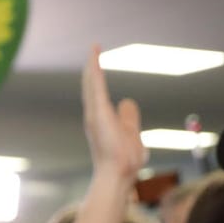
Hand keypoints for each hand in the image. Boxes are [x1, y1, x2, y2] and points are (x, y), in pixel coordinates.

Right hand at [82, 46, 145, 181]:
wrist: (118, 174)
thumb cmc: (124, 159)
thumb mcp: (131, 131)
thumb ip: (129, 117)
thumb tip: (127, 101)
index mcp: (101, 120)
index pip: (99, 95)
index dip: (98, 79)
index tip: (98, 65)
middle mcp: (94, 116)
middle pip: (91, 87)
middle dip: (92, 69)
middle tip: (93, 51)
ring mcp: (94, 114)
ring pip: (92, 83)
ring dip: (92, 65)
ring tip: (94, 48)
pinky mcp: (98, 112)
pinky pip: (96, 85)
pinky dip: (95, 69)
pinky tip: (95, 55)